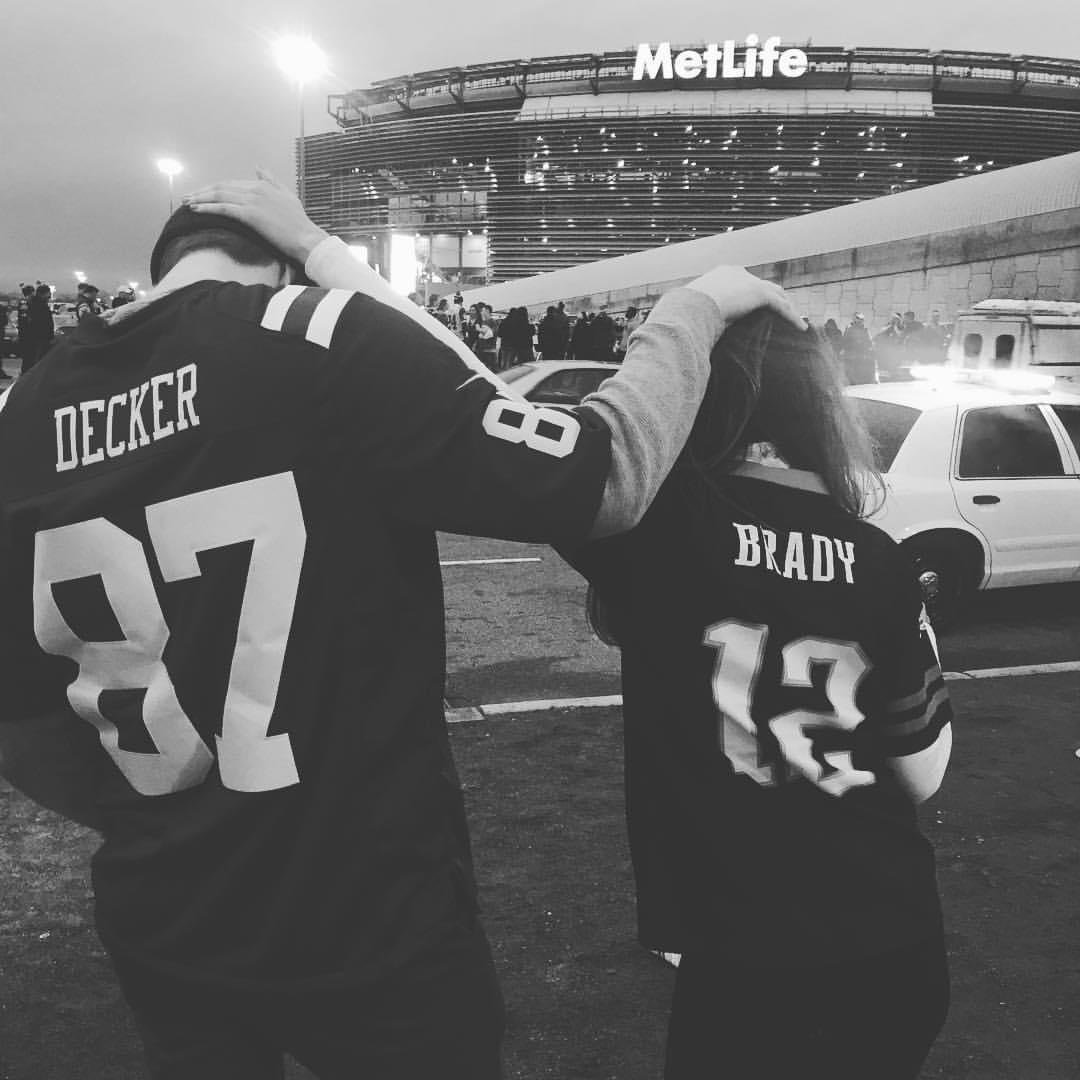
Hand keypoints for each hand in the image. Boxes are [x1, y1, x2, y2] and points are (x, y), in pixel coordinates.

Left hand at [181, 168, 329, 265]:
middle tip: (188, 197)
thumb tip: (258, 167)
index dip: (215, 188)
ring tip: (187, 203)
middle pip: (222, 187)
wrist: (306, 238)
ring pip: (219, 195)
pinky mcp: (250, 214)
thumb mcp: (287, 196)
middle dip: (203, 191)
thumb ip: (271, 180)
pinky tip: (196, 209)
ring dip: (200, 198)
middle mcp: (255, 189)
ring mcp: (252, 200)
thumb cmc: (299, 223)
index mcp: (262, 185)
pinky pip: (223, 208)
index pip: (232, 184)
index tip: (203, 194)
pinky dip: (207, 207)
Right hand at [684, 265, 804, 329]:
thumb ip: (704, 314)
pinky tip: (801, 328)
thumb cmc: (688, 310)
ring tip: (795, 319)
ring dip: (788, 307)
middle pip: (765, 285)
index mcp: (724, 274)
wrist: (694, 305)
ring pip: (778, 295)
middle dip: (775, 297)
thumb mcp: (696, 310)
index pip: (745, 282)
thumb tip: (697, 329)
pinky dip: (792, 318)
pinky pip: (782, 307)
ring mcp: (751, 281)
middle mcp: (740, 274)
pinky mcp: (760, 293)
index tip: (757, 306)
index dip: (753, 293)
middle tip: (783, 310)